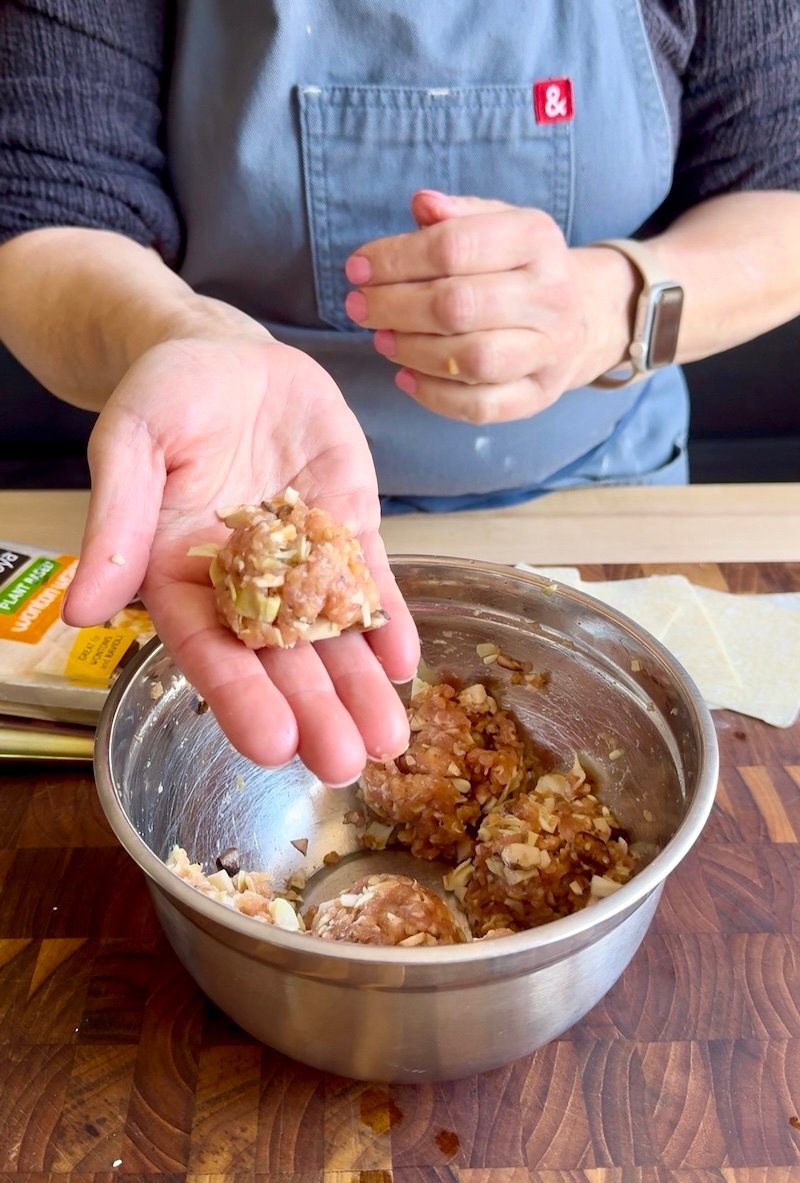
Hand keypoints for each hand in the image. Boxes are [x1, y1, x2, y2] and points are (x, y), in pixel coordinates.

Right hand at [62, 336, 418, 784]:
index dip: (238, 697)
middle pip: (278, 659)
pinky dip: (387, 622)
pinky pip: (369, 583)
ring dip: (359, 686)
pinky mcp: (347, 528)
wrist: (226, 355)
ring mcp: (301, 560)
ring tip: (387, 740)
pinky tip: (406, 662)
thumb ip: (117, 520)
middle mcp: (242, 585)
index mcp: (180, 578)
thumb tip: (80, 609)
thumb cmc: (166, 396)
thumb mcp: (131, 442)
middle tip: (344, 764)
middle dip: (313, 712)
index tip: (269, 746)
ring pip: (331, 634)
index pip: (209, 650)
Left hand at [344, 190, 635, 423]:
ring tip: (380, 339)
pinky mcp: (539, 394)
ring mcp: (549, 350)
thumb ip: (457, 215)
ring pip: (471, 359)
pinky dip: (434, 396)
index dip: (395, 259)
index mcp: (536, 239)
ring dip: (412, 351)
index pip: (454, 247)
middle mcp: (550, 294)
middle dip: (394, 307)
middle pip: (458, 305)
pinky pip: (481, 406)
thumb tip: (422, 204)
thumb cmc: (517, 267)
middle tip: (357, 307)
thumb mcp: (497, 224)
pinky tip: (404, 376)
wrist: (582, 316)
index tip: (356, 269)